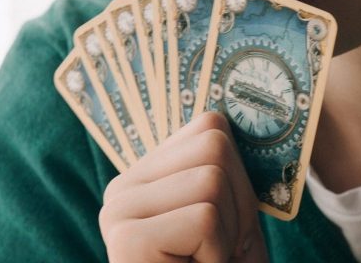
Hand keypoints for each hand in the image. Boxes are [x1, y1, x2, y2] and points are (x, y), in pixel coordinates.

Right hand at [99, 112, 266, 262]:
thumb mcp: (231, 220)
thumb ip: (225, 170)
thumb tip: (236, 113)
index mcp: (143, 177)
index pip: (209, 126)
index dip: (242, 177)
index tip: (228, 225)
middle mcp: (121, 188)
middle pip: (213, 145)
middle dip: (239, 202)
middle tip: (219, 249)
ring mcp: (118, 211)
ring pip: (211, 179)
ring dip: (229, 232)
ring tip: (206, 262)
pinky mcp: (128, 238)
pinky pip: (203, 217)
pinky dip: (219, 253)